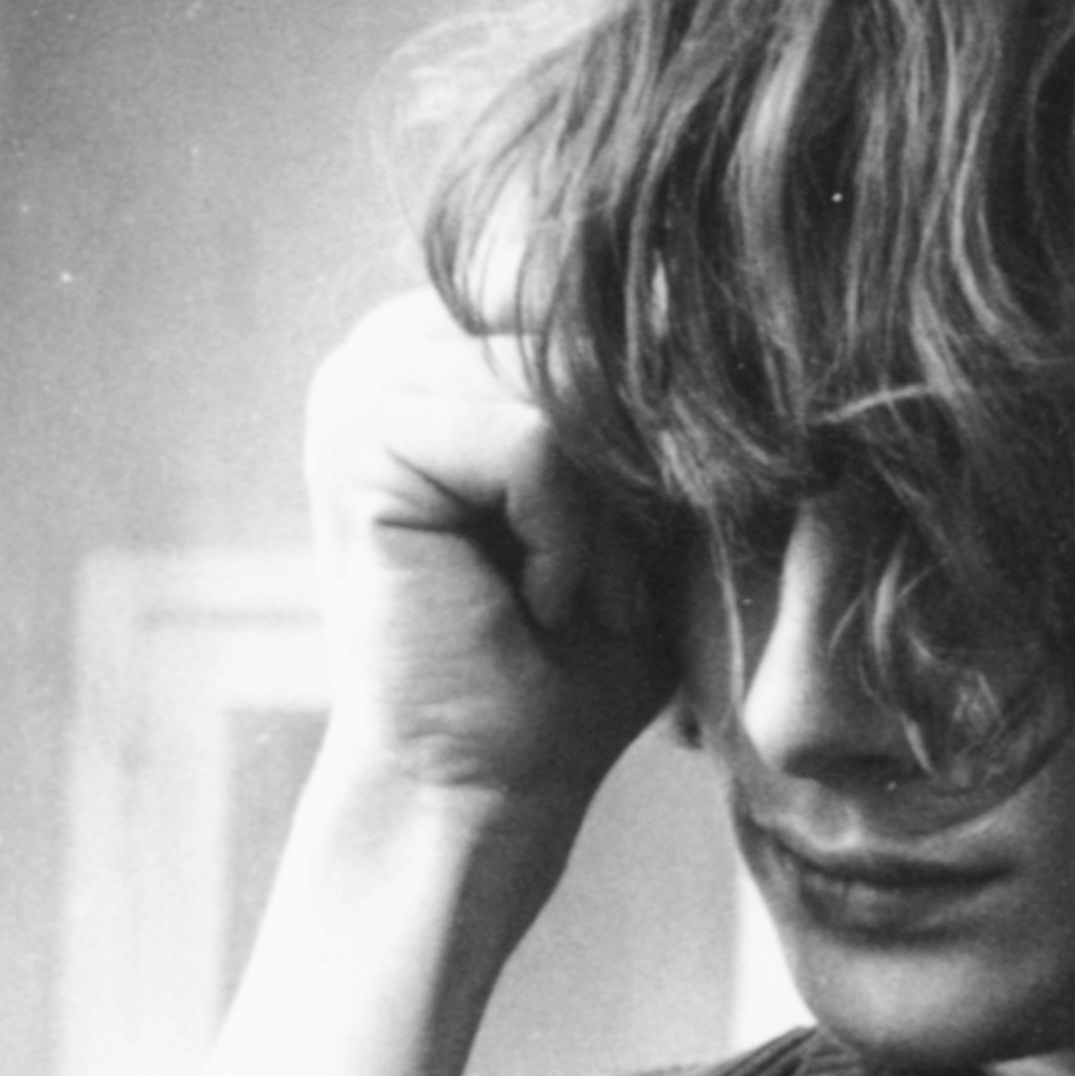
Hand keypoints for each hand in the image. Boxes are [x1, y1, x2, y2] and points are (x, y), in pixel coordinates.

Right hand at [303, 288, 672, 839]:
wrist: (488, 785)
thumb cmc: (575, 661)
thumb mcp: (642, 501)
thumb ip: (653, 395)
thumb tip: (716, 289)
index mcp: (451, 342)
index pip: (600, 300)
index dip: (655, 418)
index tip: (637, 543)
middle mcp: (393, 342)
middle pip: (586, 333)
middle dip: (632, 468)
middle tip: (603, 588)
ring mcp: (361, 382)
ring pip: (566, 384)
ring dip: (604, 513)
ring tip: (570, 598)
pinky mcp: (358, 439)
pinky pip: (532, 438)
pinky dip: (566, 536)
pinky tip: (538, 603)